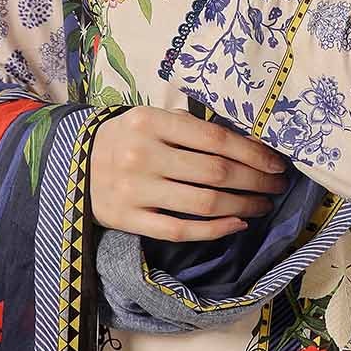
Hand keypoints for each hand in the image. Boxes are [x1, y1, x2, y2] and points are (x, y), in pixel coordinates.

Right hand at [90, 104, 288, 239]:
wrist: (74, 165)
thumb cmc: (126, 139)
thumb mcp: (152, 120)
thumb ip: (191, 128)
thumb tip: (248, 145)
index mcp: (149, 122)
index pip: (215, 138)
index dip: (252, 152)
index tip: (276, 163)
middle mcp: (141, 154)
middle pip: (215, 172)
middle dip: (255, 180)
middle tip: (277, 185)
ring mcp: (134, 190)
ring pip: (203, 203)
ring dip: (242, 206)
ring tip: (262, 205)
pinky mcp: (127, 220)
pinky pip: (180, 230)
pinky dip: (214, 230)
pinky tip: (236, 224)